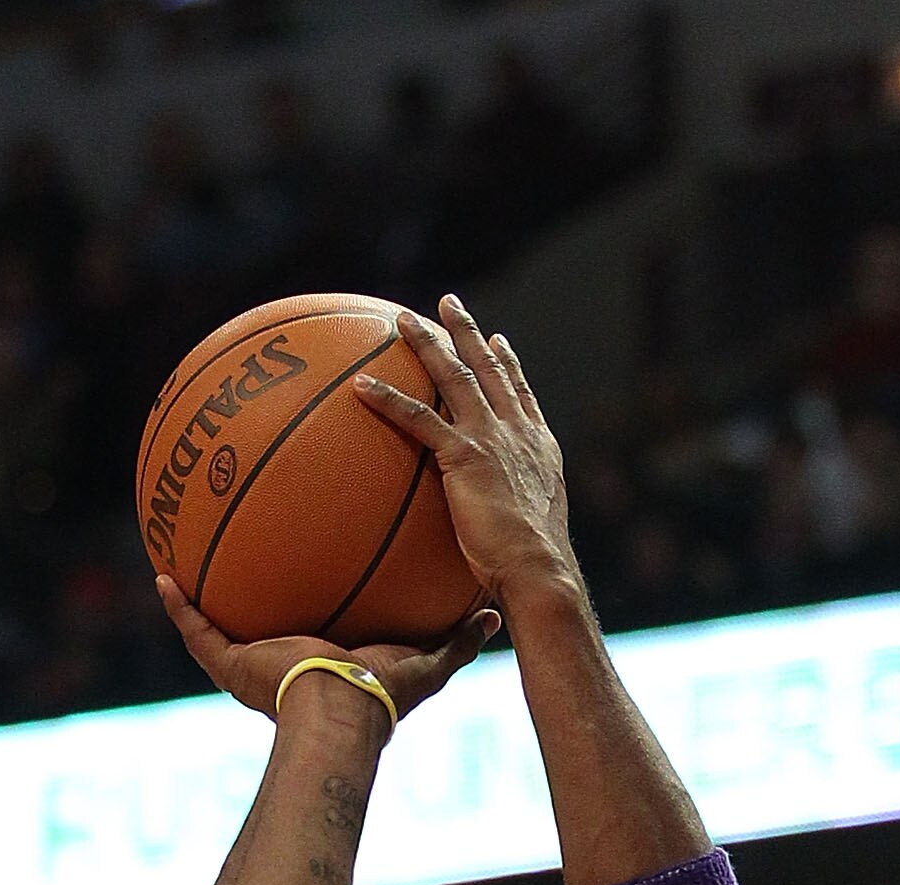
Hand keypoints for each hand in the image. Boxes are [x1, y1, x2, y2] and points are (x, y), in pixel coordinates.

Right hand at [154, 572, 498, 726]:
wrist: (340, 712)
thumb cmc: (382, 693)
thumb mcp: (430, 660)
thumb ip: (458, 638)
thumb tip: (490, 615)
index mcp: (326, 660)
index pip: (314, 621)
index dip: (309, 593)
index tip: (310, 560)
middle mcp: (285, 661)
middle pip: (262, 616)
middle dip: (251, 586)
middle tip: (244, 538)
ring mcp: (252, 665)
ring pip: (218, 623)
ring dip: (200, 594)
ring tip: (181, 548)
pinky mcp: (229, 665)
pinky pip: (195, 631)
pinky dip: (176, 607)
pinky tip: (161, 576)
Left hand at [354, 295, 580, 613]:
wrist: (537, 565)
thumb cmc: (534, 565)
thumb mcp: (533, 531)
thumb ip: (517, 515)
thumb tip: (505, 540)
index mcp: (537, 445)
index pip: (519, 393)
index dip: (507, 364)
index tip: (498, 340)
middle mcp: (516, 431)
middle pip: (487, 368)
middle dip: (467, 332)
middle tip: (449, 303)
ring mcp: (490, 438)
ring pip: (453, 377)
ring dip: (426, 345)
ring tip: (401, 321)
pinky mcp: (464, 455)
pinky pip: (417, 418)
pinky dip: (388, 399)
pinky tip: (361, 385)